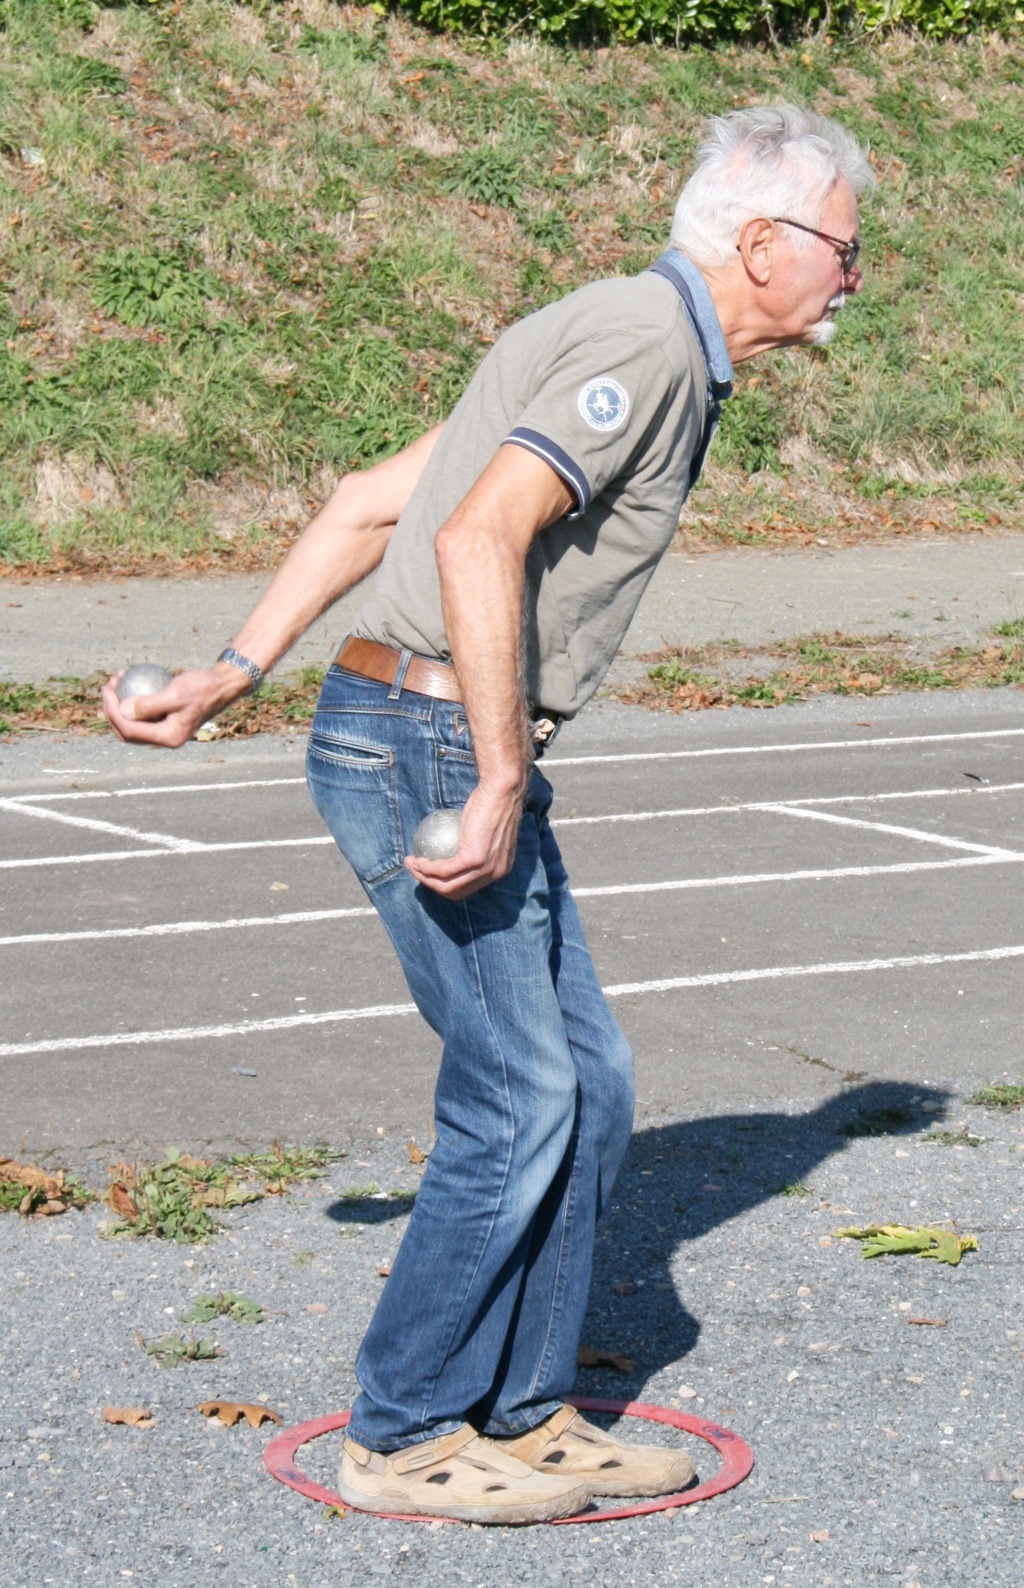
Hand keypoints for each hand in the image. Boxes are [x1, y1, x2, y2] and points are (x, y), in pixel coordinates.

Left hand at [101, 663, 247, 748]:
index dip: (114, 712)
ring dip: (120, 705)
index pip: (130, 730)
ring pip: (133, 723)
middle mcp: (166, 738)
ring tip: (116, 683)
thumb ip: (149, 706)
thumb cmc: (202, 688)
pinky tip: (128, 682)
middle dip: (112, 710)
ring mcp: (166, 730)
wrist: (222, 685)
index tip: (108, 690)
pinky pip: (143, 715)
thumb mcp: (176, 694)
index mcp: (169, 737)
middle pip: (128, 731)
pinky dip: (133, 701)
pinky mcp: (166, 720)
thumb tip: (122, 711)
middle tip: (108, 687)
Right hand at [405, 778, 524, 898]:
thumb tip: (453, 849)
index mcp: (499, 870)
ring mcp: (485, 869)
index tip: (429, 872)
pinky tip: (416, 859)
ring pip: (447, 885)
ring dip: (424, 877)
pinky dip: (427, 867)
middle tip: (416, 870)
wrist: (501, 790)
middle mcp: (494, 874)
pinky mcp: (473, 859)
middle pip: (455, 891)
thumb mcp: (486, 829)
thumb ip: (475, 844)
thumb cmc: (492, 802)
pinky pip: (443, 869)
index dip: (445, 884)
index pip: (468, 886)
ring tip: (411, 864)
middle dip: (431, 885)